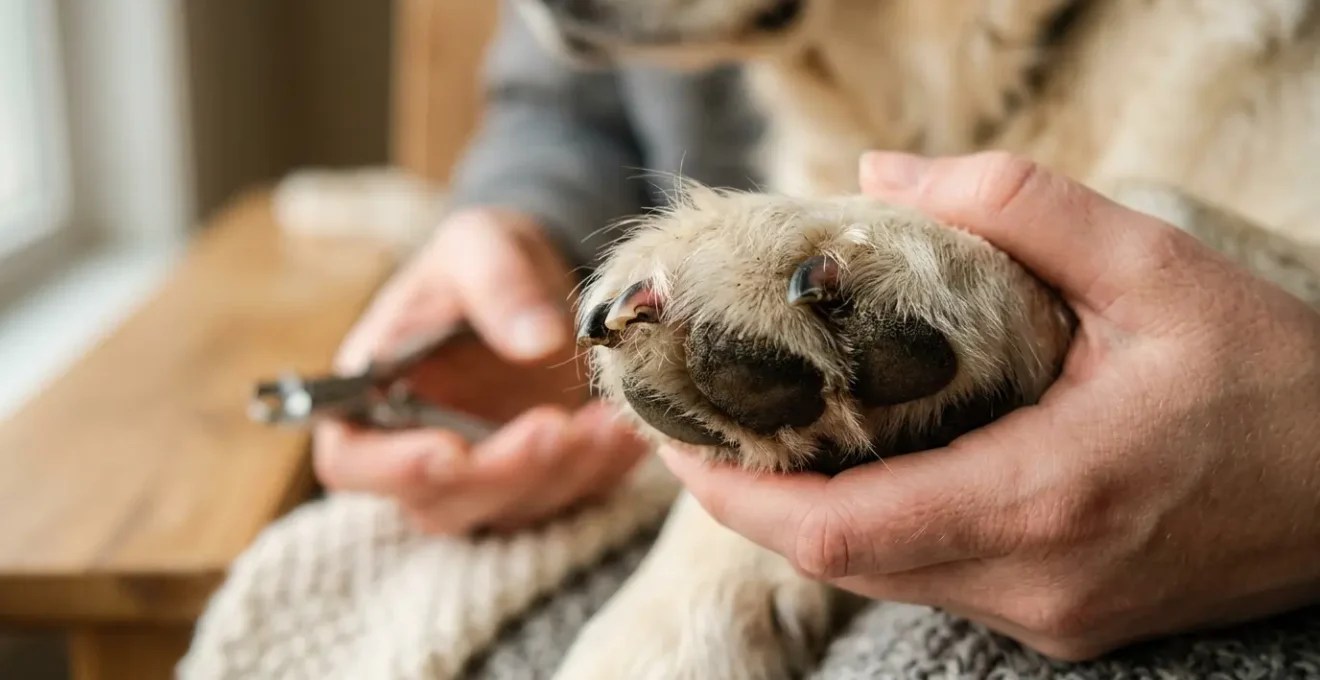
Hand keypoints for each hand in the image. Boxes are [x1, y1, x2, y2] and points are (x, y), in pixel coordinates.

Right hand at [314, 207, 646, 534]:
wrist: (537, 276)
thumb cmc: (482, 259)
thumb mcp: (481, 244)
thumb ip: (498, 283)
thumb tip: (538, 341)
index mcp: (372, 392)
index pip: (352, 459)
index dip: (394, 469)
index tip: (449, 450)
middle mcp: (418, 447)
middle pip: (442, 501)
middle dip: (503, 473)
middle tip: (556, 426)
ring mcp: (481, 473)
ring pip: (511, 511)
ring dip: (563, 476)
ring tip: (610, 422)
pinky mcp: (539, 479)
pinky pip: (572, 497)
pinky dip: (605, 470)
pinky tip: (629, 430)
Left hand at [659, 151, 1319, 659]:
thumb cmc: (1276, 381)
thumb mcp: (1156, 269)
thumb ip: (1015, 209)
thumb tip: (879, 179)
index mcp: (1048, 497)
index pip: (836, 530)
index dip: (734, 495)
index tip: (675, 438)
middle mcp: (1035, 580)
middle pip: (838, 561)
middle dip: (752, 501)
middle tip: (704, 422)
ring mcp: (1049, 616)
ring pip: (881, 576)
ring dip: (809, 516)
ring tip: (766, 436)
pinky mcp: (1065, 621)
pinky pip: (933, 580)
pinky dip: (876, 531)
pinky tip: (865, 466)